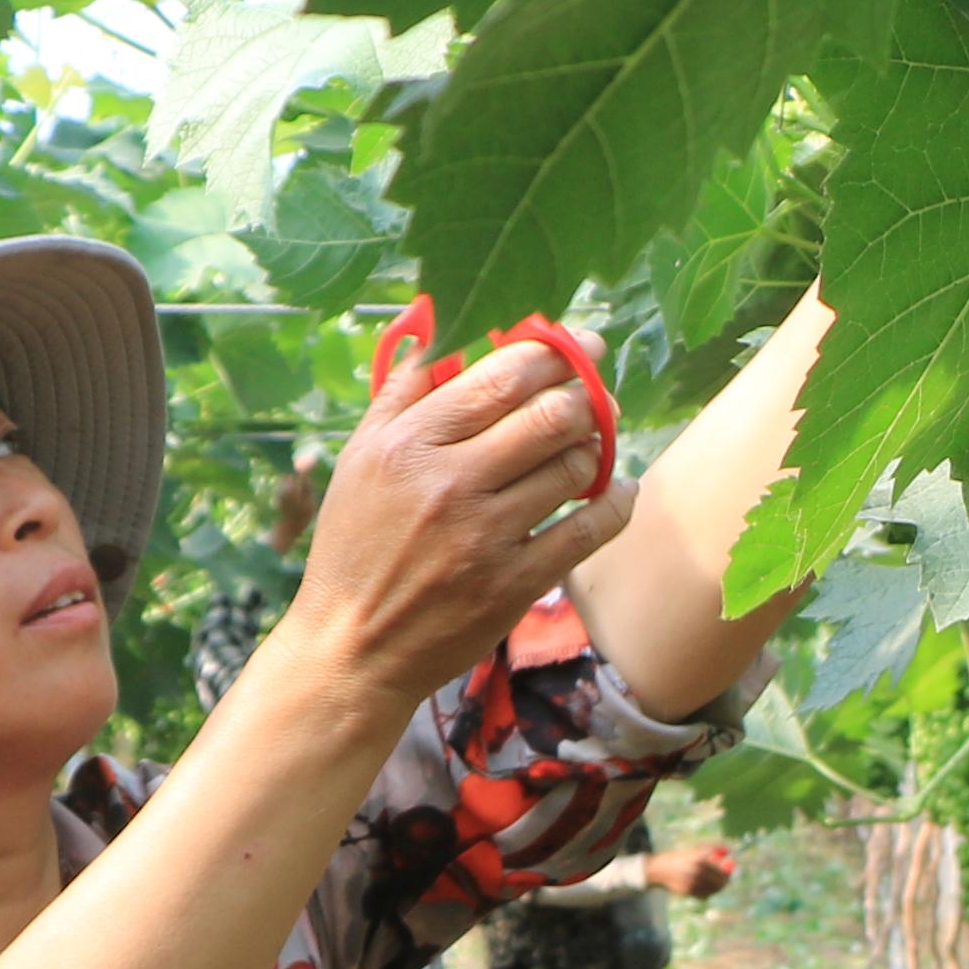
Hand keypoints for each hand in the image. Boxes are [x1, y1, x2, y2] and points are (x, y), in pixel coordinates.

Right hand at [288, 342, 625, 703]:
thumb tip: (440, 321)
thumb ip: (404, 389)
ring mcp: (485, 536)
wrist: (353, 648)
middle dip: (586, 396)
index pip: (502, 376)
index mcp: (408, 444)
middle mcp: (448, 484)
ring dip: (596, 448)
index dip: (555, 351)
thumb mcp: (361, 457)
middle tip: (594, 395)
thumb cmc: (357, 543)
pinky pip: (590, 529)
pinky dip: (616, 501)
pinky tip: (616, 491)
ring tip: (591, 445)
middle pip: (551, 415)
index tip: (578, 345)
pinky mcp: (514, 584)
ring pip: (574, 466)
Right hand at [662, 840, 740, 900]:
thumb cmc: (679, 858)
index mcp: (699, 858)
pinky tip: (705, 889)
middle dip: (726, 880)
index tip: (731, 869)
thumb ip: (712, 848)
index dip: (728, 870)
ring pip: (712, 889)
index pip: (720, 867)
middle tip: (727, 880)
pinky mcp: (688, 892)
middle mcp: (696, 870)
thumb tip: (729, 850)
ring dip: (717, 888)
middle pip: (719, 880)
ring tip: (716, 884)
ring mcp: (692, 882)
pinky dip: (707, 893)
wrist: (659, 870)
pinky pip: (703, 895)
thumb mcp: (694, 850)